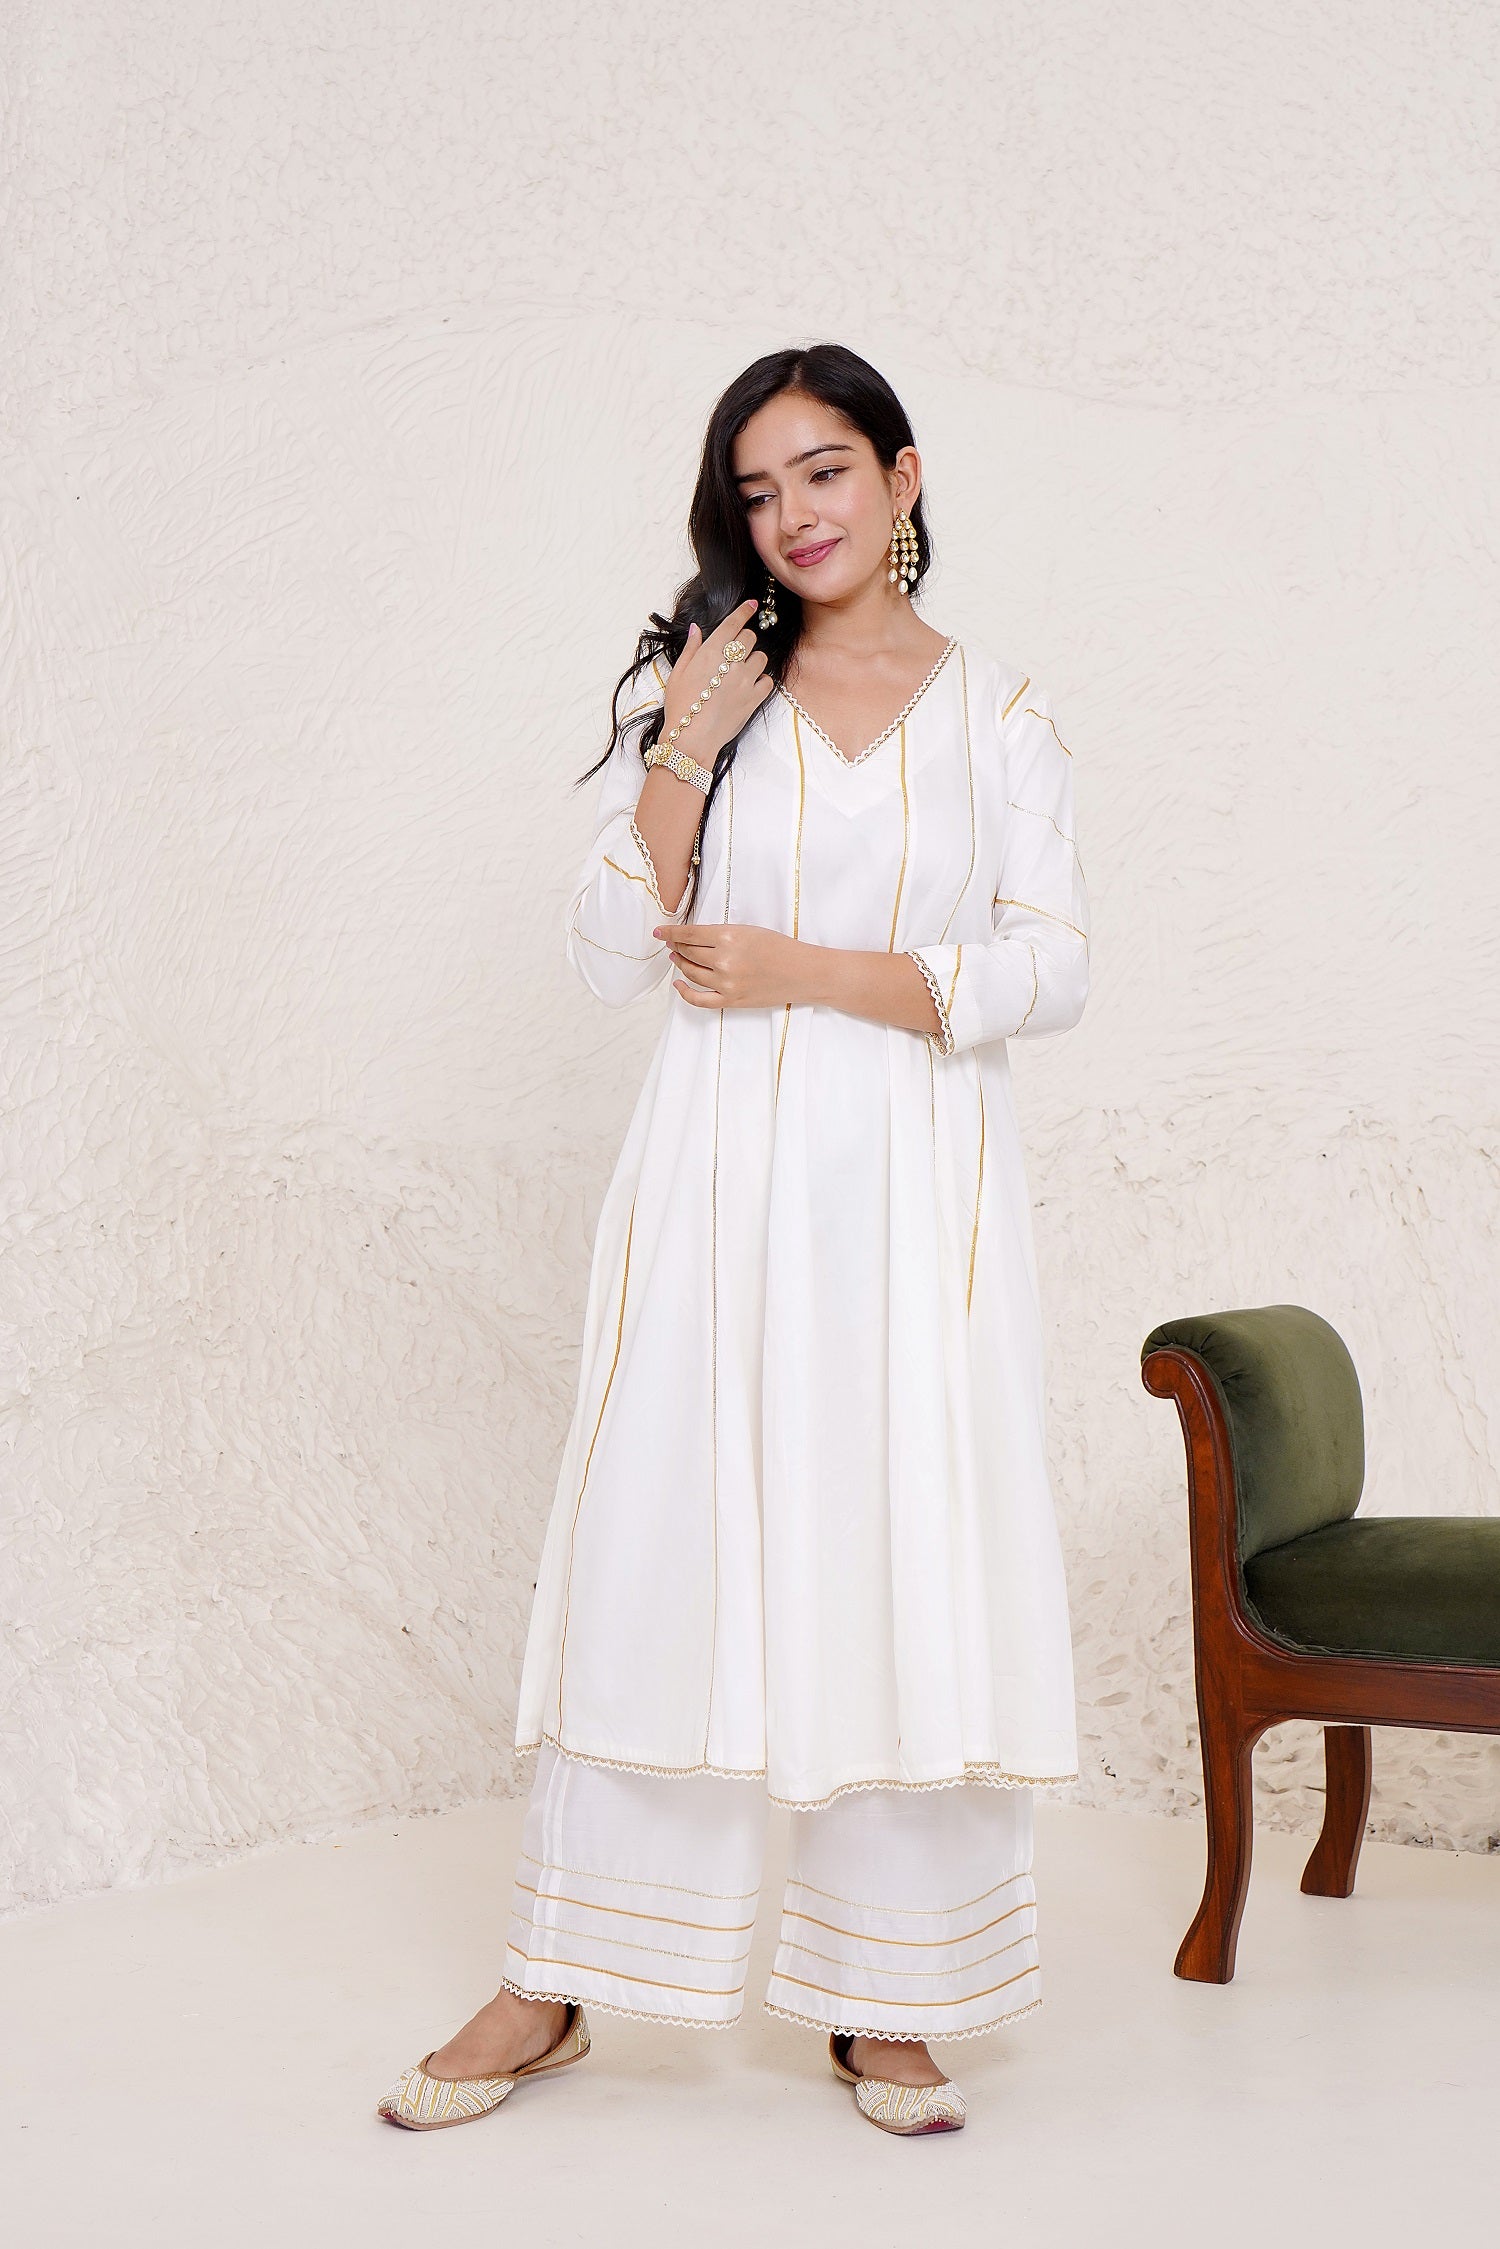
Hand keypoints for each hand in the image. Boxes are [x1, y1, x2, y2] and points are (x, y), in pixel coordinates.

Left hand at [650, 921, 808, 1012]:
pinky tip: (678, 984)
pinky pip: (698, 999)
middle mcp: (724, 960)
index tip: (659, 932)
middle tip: (671, 943)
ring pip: (690, 973)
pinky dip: (684, 992)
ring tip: (677, 957)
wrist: (802, 972)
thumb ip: (720, 934)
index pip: (689, 934)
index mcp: (728, 937)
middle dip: (675, 946)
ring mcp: (726, 983)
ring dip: (680, 964)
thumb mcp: (748, 930)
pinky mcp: (731, 1000)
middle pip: (687, 952)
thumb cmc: (779, 947)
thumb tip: (692, 938)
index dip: (671, 933)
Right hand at [660, 598, 774, 764]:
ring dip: (753, 661)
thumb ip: (691, 648)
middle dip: (744, 641)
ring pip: (760, 658)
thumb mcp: (678, 673)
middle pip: (749, 638)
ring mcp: (745, 680)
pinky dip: (761, 682)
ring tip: (741, 673)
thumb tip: (696, 629)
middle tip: (734, 654)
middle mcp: (731, 662)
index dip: (745, 610)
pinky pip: (767, 681)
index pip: (734, 623)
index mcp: (711, 651)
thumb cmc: (680, 706)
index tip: (753, 605)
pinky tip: (749, 688)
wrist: (692, 737)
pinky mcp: (754, 698)